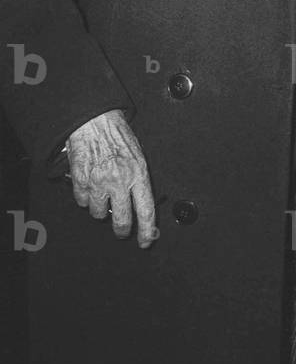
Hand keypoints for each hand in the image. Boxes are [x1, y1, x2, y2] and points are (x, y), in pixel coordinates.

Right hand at [67, 109, 158, 247]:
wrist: (95, 122)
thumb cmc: (118, 137)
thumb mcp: (139, 157)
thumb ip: (139, 181)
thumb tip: (141, 206)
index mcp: (139, 174)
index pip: (147, 210)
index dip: (147, 230)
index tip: (147, 241)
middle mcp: (120, 181)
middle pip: (122, 220)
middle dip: (122, 229)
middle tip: (122, 231)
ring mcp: (99, 182)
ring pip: (98, 213)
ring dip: (100, 208)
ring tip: (103, 192)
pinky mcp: (81, 181)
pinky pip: (82, 201)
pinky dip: (85, 197)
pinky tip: (90, 183)